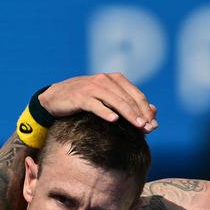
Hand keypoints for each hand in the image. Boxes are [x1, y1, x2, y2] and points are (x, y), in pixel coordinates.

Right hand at [38, 73, 157, 132]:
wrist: (56, 98)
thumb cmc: (86, 100)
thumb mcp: (108, 99)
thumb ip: (129, 103)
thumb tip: (153, 112)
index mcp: (116, 79)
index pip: (137, 95)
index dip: (146, 110)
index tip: (153, 126)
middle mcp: (106, 80)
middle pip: (128, 99)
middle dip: (140, 115)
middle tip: (148, 129)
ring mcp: (92, 87)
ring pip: (115, 101)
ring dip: (128, 114)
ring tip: (138, 126)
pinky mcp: (80, 96)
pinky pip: (95, 104)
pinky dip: (105, 112)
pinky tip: (114, 120)